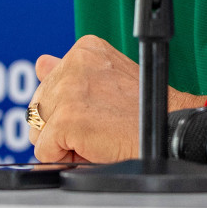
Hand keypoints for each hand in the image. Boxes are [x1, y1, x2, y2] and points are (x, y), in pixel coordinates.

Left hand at [28, 35, 198, 163]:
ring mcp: (69, 89)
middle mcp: (74, 62)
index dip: (67, 107)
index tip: (93, 111)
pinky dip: (63, 158)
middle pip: (39, 106)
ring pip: (38, 129)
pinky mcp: (67, 118)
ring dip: (62, 142)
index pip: (48, 83)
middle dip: (60, 126)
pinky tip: (91, 148)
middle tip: (96, 129)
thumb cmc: (143, 110)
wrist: (167, 128)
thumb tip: (42, 64)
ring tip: (95, 137)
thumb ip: (69, 72)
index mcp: (85, 49)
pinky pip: (44, 149)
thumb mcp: (105, 79)